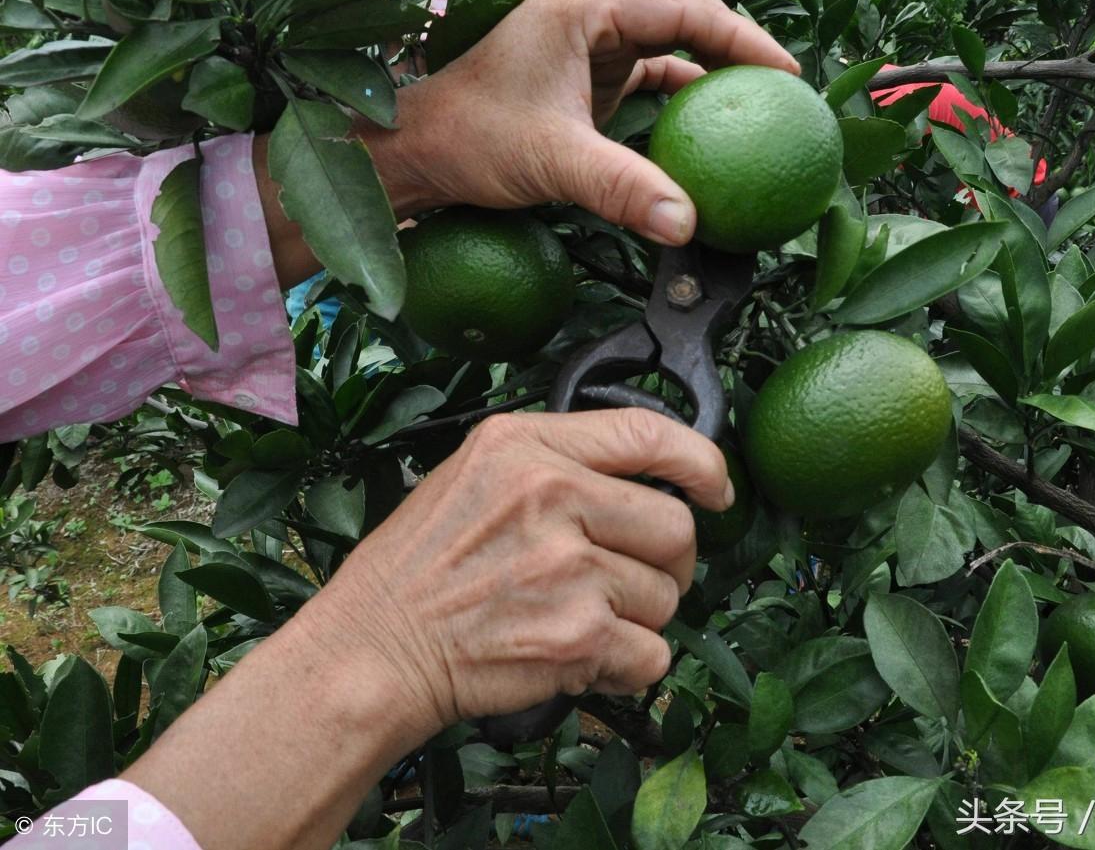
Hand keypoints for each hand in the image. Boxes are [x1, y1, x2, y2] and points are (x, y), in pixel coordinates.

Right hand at [321, 407, 731, 728]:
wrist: (373, 651)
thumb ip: (552, 458)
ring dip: (639, 618)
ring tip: (580, 618)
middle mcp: (552, 495)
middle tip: (631, 579)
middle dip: (666, 563)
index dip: (701, 463)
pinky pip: (654, 654)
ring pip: (667, 597)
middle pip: (676, 527)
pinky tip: (583, 657)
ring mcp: (569, 567)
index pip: (648, 433)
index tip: (715, 488)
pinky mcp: (578, 635)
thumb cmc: (418, 568)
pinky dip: (629, 667)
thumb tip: (640, 474)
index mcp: (526, 446)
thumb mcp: (471, 472)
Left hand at [367, 0, 799, 244]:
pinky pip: (644, 85)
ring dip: (708, 83)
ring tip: (756, 117)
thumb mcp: (553, 159)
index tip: (786, 75)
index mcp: (583, 9)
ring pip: (666, 55)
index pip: (684, 9)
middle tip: (783, 97)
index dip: (743, 38)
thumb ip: (622, 189)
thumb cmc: (467, 137)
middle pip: (683, 24)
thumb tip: (685, 225)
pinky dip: (676, 109)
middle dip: (736, 57)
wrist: (412, 152)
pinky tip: (705, 139)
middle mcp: (587, 18)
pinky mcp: (581, 81)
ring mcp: (584, 48)